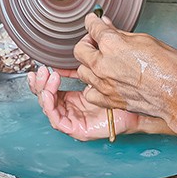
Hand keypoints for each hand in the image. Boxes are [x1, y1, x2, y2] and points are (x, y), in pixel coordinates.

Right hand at [27, 65, 147, 140]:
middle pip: (47, 99)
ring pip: (49, 109)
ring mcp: (74, 121)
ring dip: (43, 91)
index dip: (44, 81)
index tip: (43, 67)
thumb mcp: (97, 76)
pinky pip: (57, 120)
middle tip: (41, 71)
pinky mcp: (77, 130)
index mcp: (74, 101)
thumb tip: (79, 47)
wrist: (136, 110)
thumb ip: (85, 66)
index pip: (53, 91)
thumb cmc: (121, 95)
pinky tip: (50, 92)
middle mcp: (72, 111)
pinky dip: (50, 105)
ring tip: (48, 78)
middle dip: (40, 84)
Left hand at [73, 14, 176, 125]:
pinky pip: (89, 92)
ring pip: (82, 71)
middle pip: (80, 49)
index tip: (94, 21)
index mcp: (112, 45)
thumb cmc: (169, 67)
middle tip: (98, 42)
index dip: (93, 21)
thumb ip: (121, 34)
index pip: (92, 27)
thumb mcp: (145, 40)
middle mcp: (103, 65)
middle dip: (88, 43)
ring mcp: (104, 84)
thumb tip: (108, 26)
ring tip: (102, 63)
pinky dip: (93, 87)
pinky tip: (103, 82)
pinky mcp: (109, 100)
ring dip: (89, 65)